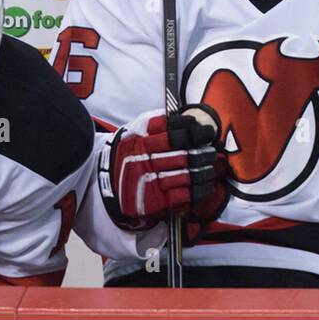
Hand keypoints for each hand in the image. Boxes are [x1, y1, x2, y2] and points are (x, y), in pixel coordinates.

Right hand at [100, 105, 229, 232]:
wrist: (107, 185)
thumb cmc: (129, 155)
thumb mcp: (135, 132)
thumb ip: (156, 123)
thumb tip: (186, 119)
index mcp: (139, 138)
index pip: (172, 130)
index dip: (193, 130)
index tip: (205, 131)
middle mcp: (143, 158)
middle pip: (183, 154)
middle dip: (203, 152)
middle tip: (211, 151)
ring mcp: (148, 181)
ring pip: (186, 175)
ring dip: (204, 172)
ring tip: (210, 168)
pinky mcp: (153, 201)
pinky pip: (182, 196)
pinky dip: (198, 191)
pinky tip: (205, 185)